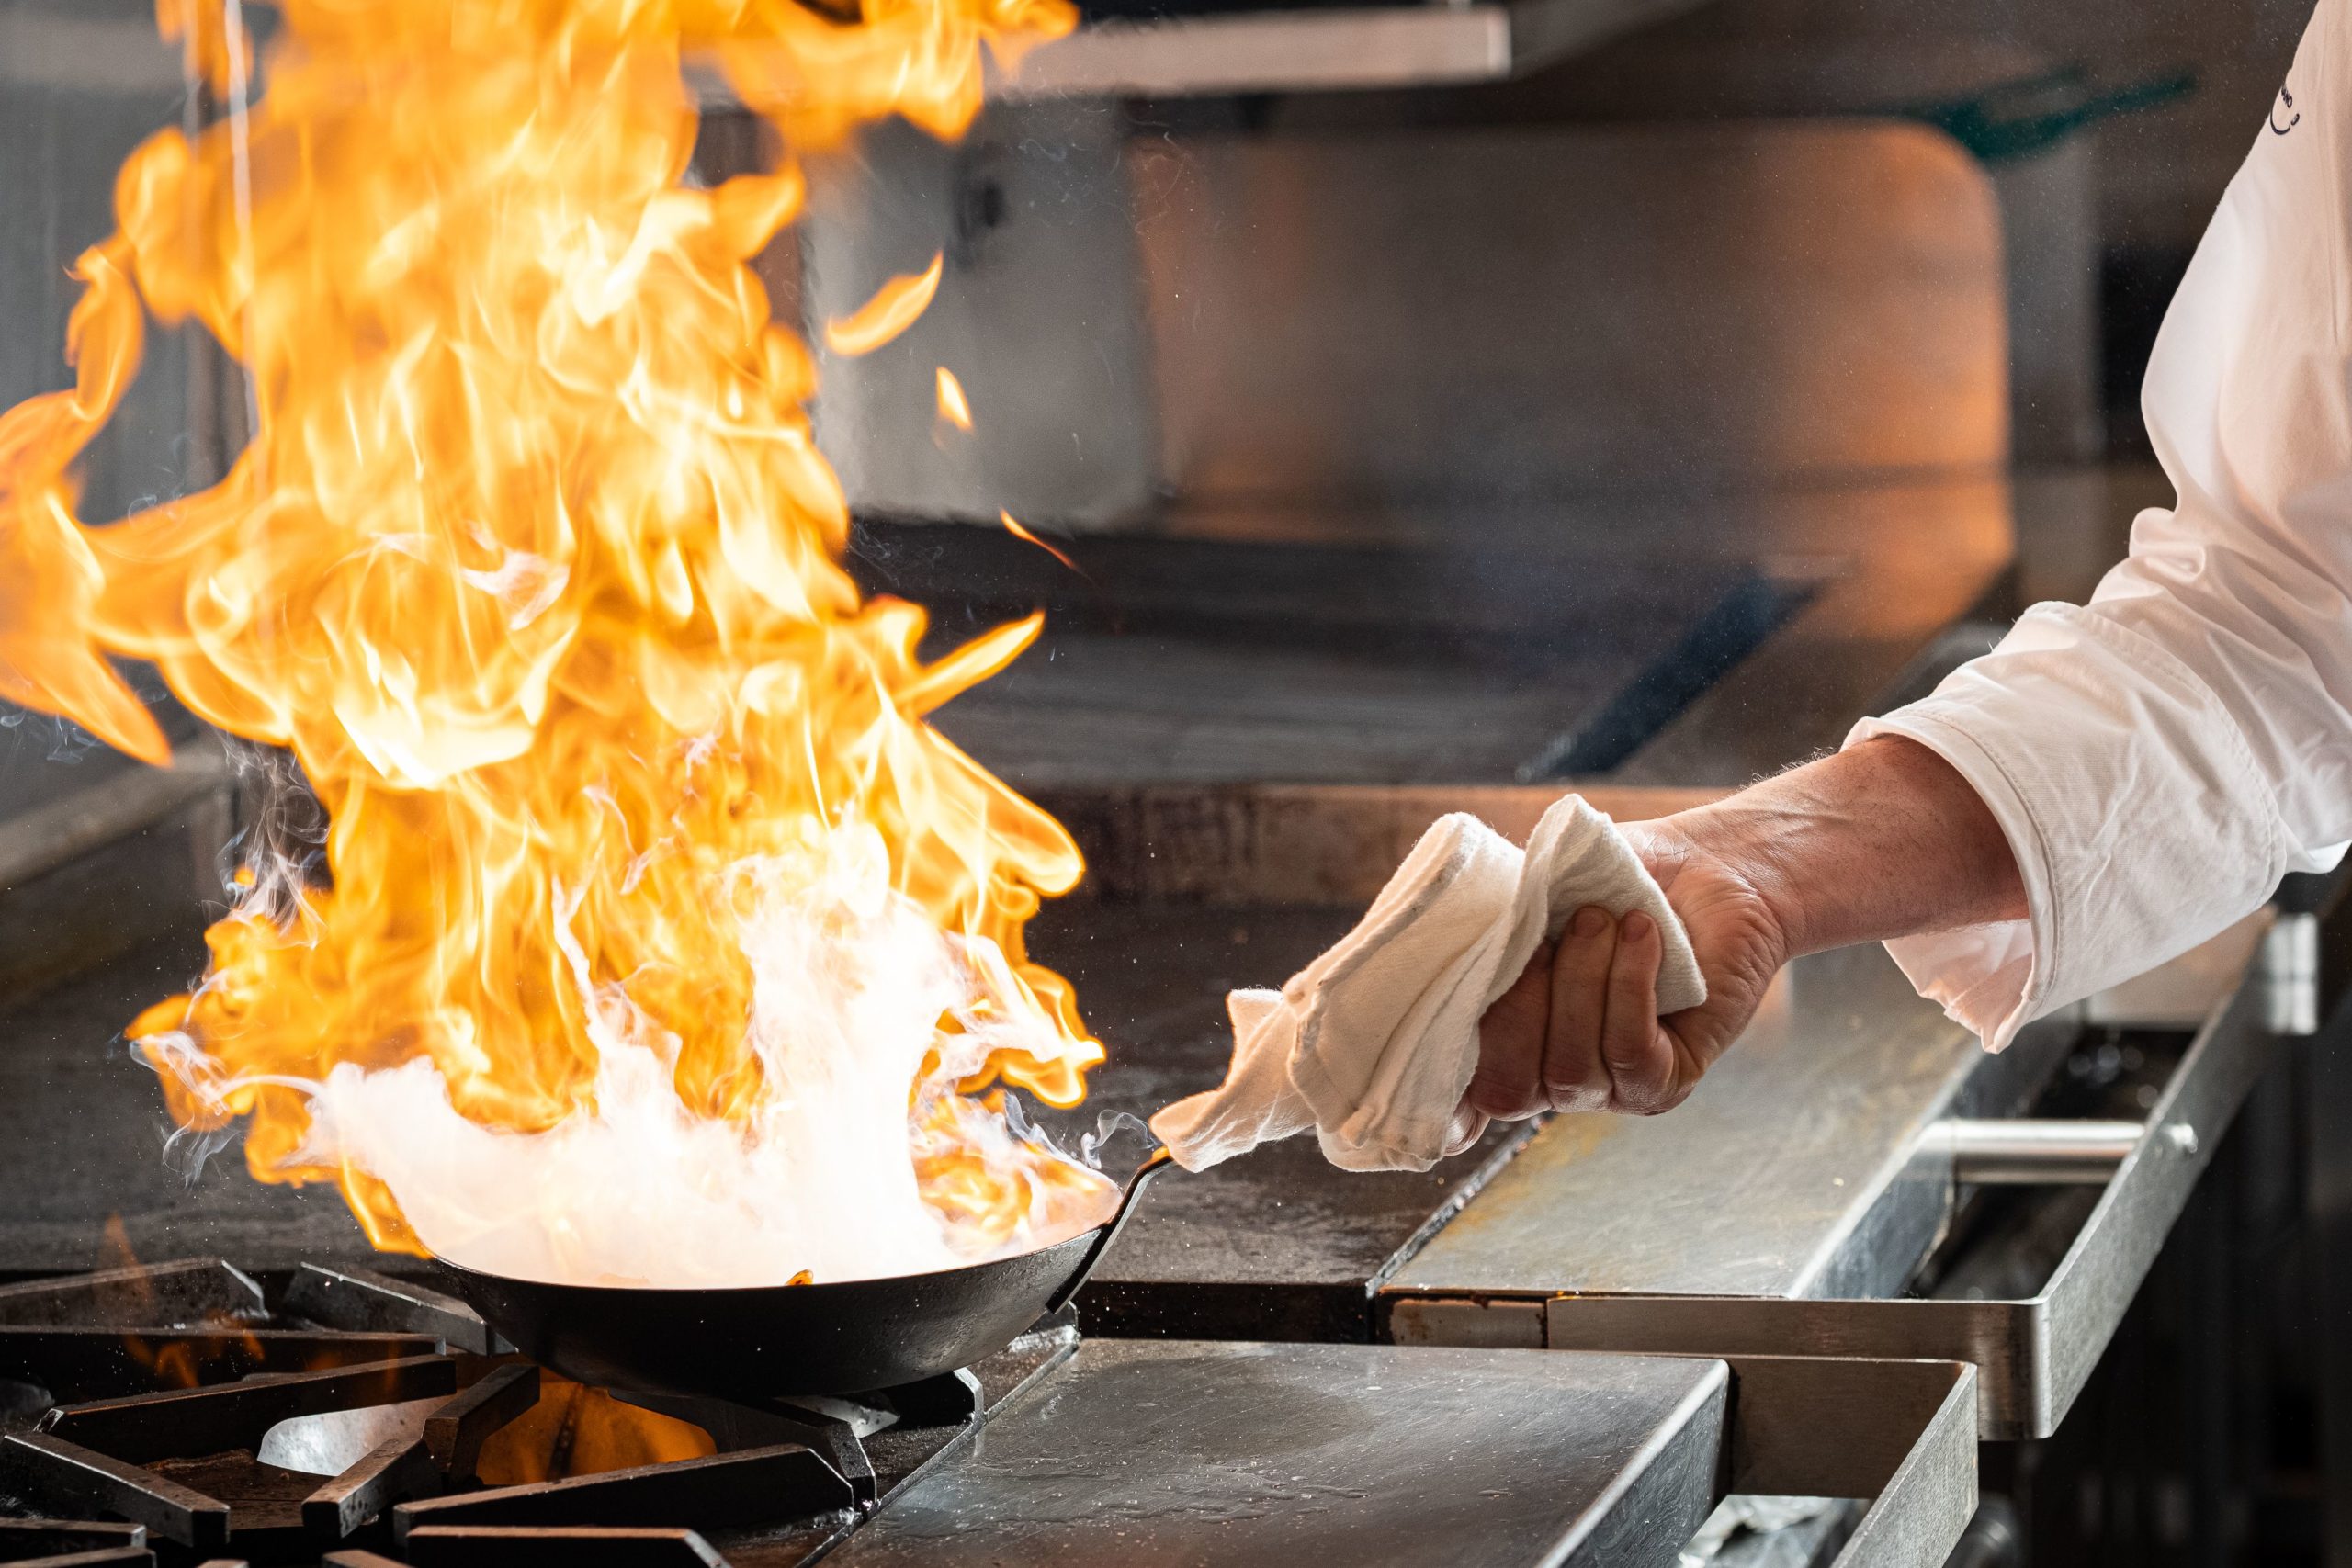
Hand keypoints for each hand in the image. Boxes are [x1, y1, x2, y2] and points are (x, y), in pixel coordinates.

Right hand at [1464, 818, 1791, 1118]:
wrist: (1709, 867)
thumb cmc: (1616, 879)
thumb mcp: (1539, 892)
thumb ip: (1494, 922)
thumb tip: (1458, 937)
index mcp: (1508, 1041)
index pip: (1462, 1093)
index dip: (1441, 1096)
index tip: (1431, 1059)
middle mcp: (1551, 1077)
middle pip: (1506, 1089)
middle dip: (1517, 1008)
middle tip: (1547, 935)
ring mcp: (1608, 1088)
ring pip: (1570, 1068)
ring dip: (1582, 982)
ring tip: (1601, 917)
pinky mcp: (1666, 1081)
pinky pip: (1629, 1054)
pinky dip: (1628, 988)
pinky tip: (1641, 936)